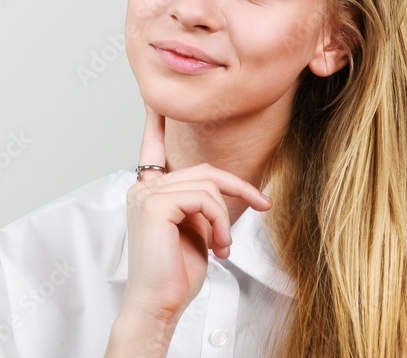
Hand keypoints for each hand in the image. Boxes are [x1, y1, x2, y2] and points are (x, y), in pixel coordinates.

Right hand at [118, 103, 271, 330]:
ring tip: (224, 245)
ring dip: (226, 217)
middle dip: (239, 187)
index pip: (152, 149)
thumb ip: (199, 205)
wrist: (159, 305)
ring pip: (207, 184)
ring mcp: (147, 195)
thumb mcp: (195, 231)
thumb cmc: (175, 275)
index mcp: (149, 193)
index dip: (156, 123)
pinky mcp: (155, 205)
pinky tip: (217, 246)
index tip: (157, 101)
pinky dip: (219, 222)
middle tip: (263, 203)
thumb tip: (220, 192)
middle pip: (203, 170)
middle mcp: (143, 189)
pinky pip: (203, 198)